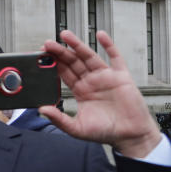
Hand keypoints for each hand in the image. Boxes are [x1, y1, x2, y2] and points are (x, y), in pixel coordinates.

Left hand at [40, 30, 161, 158]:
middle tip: (47, 43)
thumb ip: (59, 119)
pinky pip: (115, 57)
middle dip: (60, 52)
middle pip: (73, 62)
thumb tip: (42, 110)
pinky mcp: (121, 76)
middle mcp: (91, 81)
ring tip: (65, 35)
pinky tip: (100, 35)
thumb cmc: (105, 132)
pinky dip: (109, 45)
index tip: (41, 56)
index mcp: (80, 91)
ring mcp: (106, 77)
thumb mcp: (76, 128)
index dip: (53, 64)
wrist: (129, 136)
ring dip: (77, 45)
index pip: (63, 73)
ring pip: (89, 56)